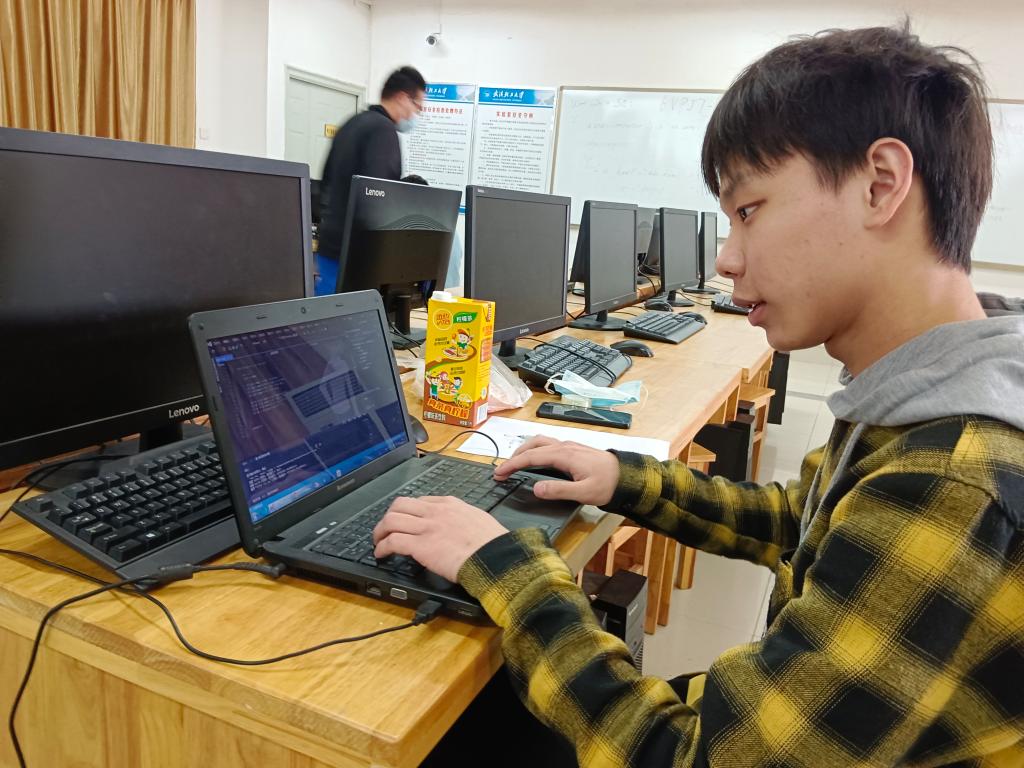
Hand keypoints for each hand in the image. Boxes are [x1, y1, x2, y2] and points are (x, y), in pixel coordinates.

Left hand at [372, 496, 508, 581]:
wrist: (494, 556)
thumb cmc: (492, 543)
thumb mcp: (478, 519)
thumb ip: (463, 519)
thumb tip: (458, 527)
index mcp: (449, 504)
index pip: (420, 501)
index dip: (408, 511)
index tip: (406, 521)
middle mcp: (434, 512)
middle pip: (400, 505)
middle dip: (389, 516)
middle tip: (385, 528)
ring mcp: (426, 527)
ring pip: (391, 520)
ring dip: (380, 531)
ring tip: (378, 541)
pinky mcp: (420, 546)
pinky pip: (392, 541)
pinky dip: (382, 547)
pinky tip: (381, 554)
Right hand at [493, 437, 619, 506]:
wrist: (628, 476)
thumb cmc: (608, 484)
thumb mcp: (584, 492)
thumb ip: (558, 490)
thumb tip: (536, 488)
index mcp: (564, 455)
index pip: (531, 457)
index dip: (512, 465)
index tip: (498, 473)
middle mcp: (565, 446)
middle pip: (532, 445)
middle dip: (514, 456)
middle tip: (502, 470)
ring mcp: (569, 446)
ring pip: (540, 441)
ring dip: (524, 450)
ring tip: (514, 463)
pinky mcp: (574, 449)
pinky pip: (548, 444)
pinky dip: (535, 450)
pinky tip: (535, 460)